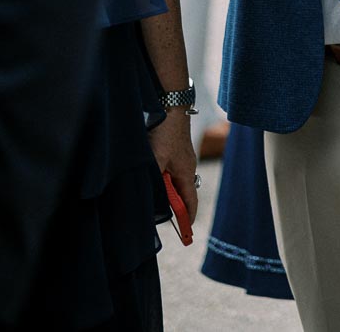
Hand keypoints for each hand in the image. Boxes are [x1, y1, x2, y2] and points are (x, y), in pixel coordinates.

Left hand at [149, 108, 198, 222]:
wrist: (170, 103)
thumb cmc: (166, 131)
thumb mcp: (157, 160)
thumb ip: (155, 182)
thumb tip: (150, 201)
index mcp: (186, 173)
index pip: (190, 202)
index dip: (187, 219)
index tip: (186, 235)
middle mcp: (186, 167)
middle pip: (181, 193)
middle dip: (173, 207)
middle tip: (160, 218)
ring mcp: (180, 157)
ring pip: (173, 181)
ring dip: (164, 190)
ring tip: (152, 197)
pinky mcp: (173, 149)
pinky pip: (169, 170)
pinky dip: (161, 178)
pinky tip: (150, 175)